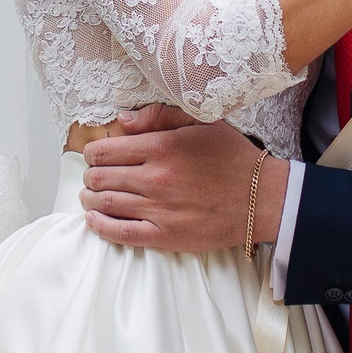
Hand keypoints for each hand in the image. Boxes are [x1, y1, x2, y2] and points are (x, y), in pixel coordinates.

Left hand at [81, 113, 285, 253]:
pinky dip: (99, 227)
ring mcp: (158, 210)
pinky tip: (94, 220)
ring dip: (90, 199)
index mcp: (160, 147)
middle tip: (93, 176)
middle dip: (90, 176)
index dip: (93, 153)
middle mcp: (154, 178)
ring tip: (91, 196)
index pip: (104, 150)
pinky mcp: (165, 236)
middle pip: (99, 178)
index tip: (96, 156)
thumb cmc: (232, 157)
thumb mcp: (201, 122)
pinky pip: (120, 233)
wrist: (262, 198)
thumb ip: (159, 115)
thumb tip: (123, 120)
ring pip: (104, 204)